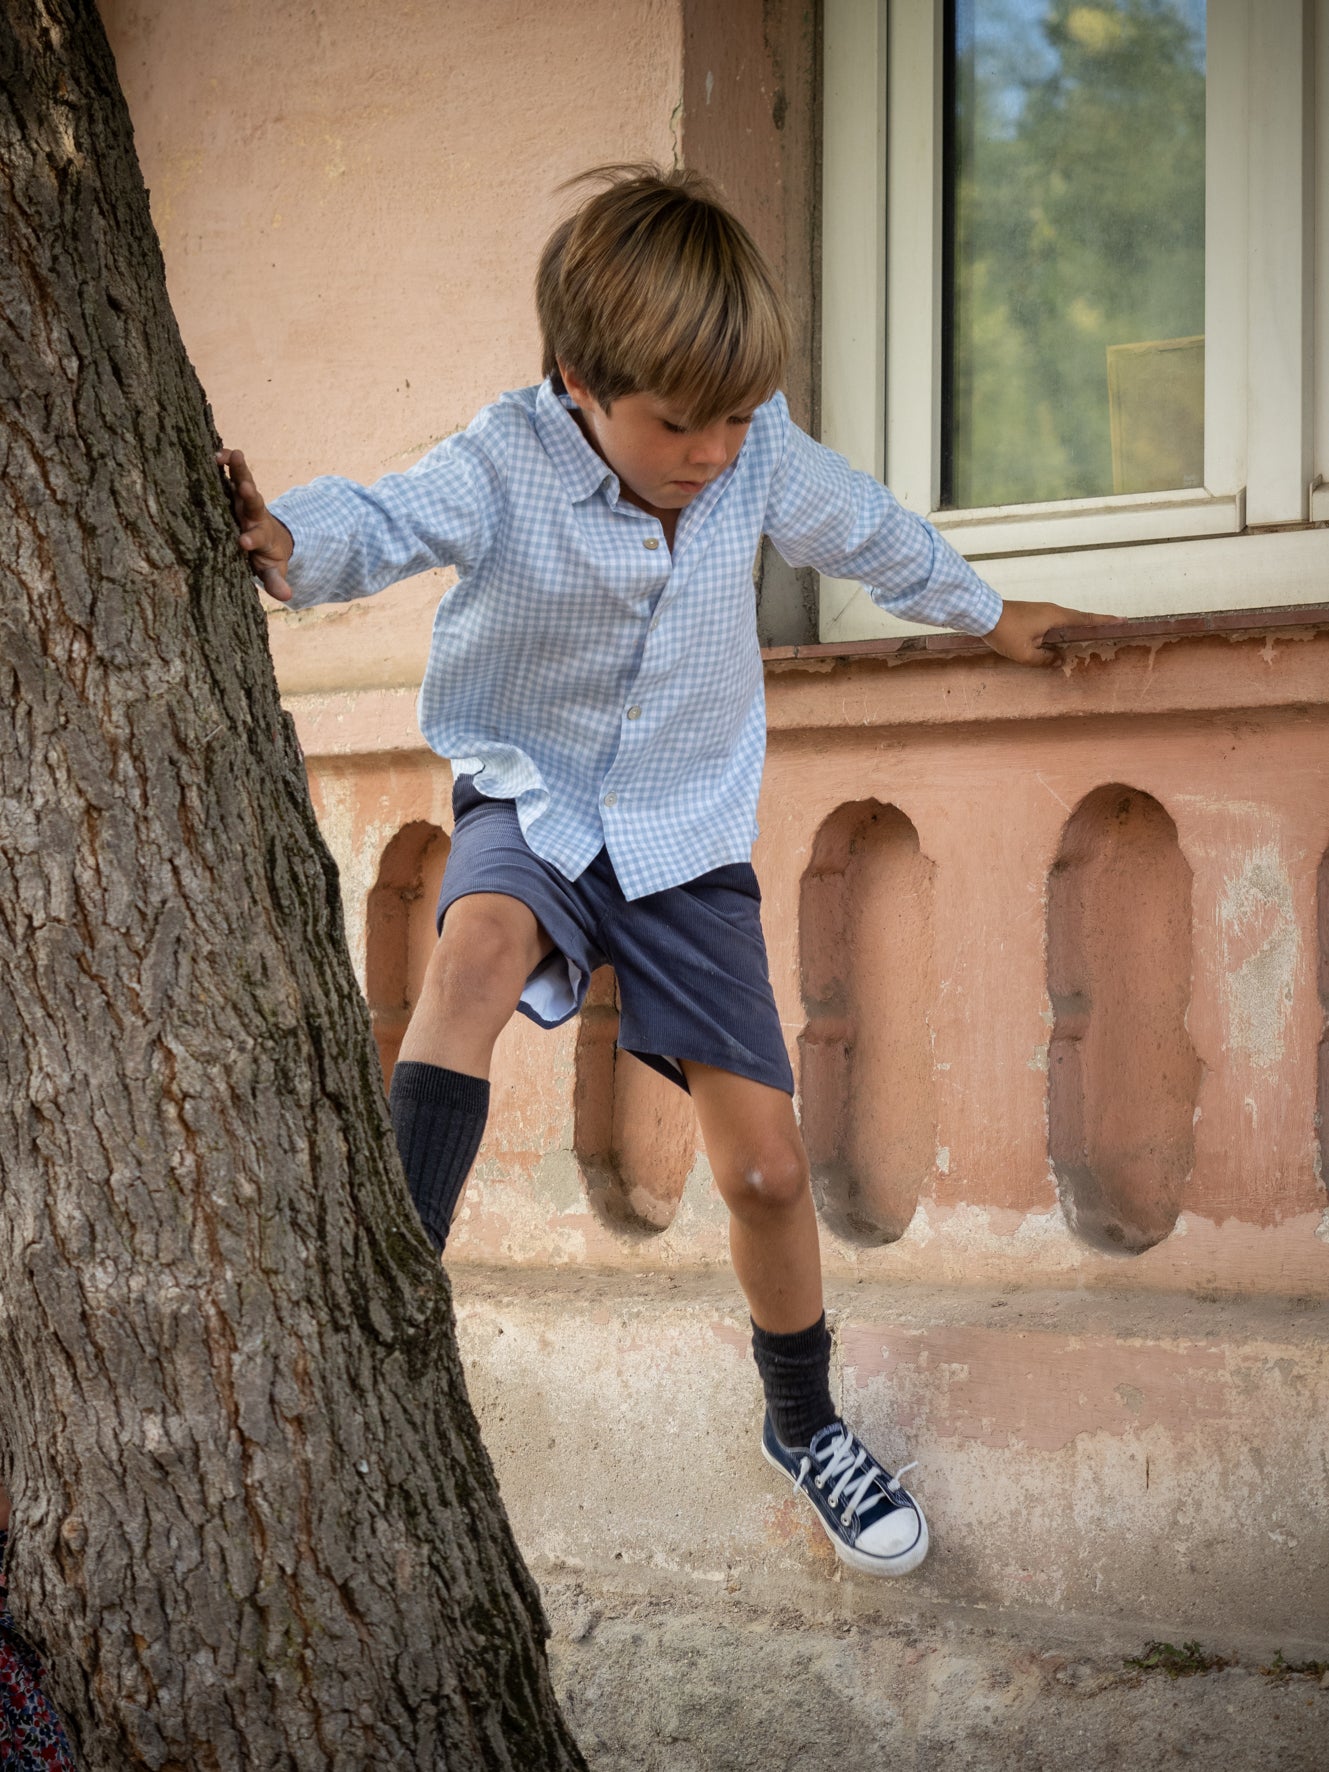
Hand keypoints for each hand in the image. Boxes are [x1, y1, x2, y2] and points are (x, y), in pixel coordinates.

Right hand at [216, 448, 294, 601]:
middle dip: (249, 496)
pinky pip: (229, 475)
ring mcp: (244, 502)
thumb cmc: (266, 557)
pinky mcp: (234, 492)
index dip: (251, 539)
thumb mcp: (272, 571)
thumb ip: (277, 582)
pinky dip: (225, 463)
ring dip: (238, 470)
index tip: (244, 542)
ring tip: (228, 455)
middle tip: (245, 489)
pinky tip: (213, 452)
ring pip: (242, 484)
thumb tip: (287, 597)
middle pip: (254, 504)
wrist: (269, 537)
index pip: (257, 538)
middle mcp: (254, 516)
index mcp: (261, 536)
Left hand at [982, 598, 1115, 666]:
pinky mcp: (1033, 614)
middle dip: (1095, 623)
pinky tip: (1061, 640)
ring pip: (1065, 621)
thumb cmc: (1005, 633)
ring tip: (1090, 636)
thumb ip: (1044, 660)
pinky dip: (1063, 630)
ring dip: (1078, 628)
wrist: (983, 613)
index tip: (1123, 619)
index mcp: (1055, 617)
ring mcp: (1042, 611)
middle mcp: (1052, 610)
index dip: (1104, 620)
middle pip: (1079, 618)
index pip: (1085, 619)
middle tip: (1113, 627)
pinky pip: (1054, 623)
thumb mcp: (1025, 653)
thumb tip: (1059, 661)